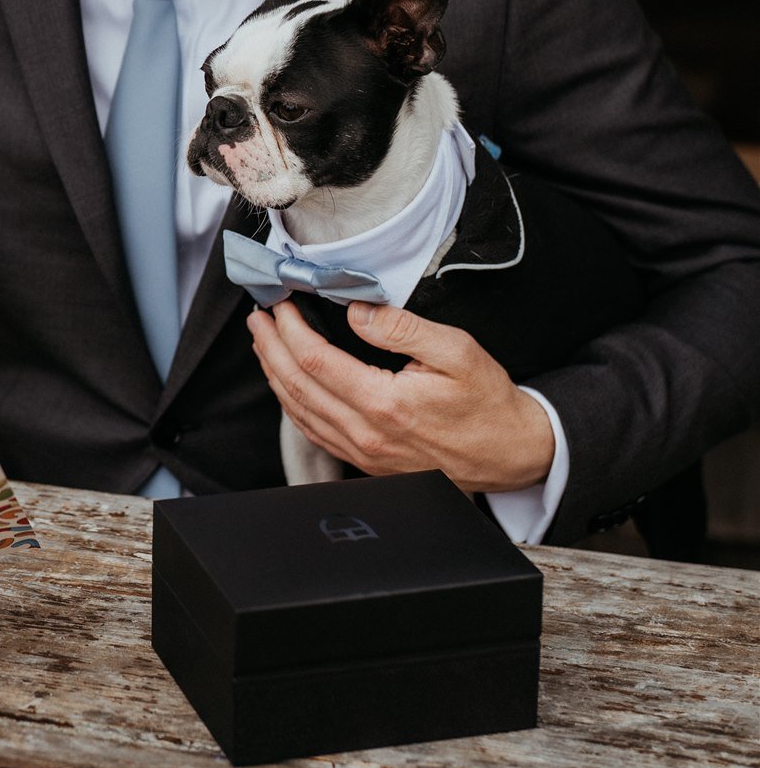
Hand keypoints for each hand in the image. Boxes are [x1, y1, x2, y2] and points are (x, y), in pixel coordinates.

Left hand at [247, 299, 554, 493]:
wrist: (509, 453)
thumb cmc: (487, 402)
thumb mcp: (456, 350)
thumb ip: (402, 328)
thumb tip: (356, 313)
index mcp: (384, 404)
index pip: (315, 361)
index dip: (289, 330)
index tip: (280, 305)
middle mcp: (366, 434)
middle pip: (296, 386)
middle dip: (270, 348)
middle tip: (258, 318)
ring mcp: (363, 453)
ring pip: (299, 412)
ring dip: (275, 374)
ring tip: (264, 343)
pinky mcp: (366, 463)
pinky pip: (315, 432)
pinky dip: (293, 403)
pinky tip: (288, 383)